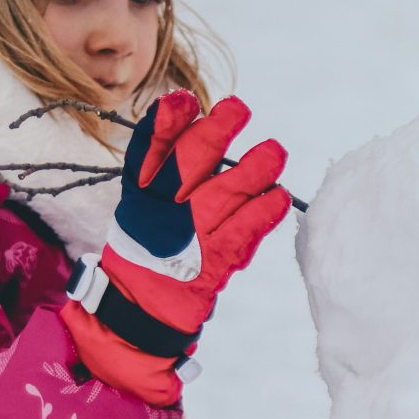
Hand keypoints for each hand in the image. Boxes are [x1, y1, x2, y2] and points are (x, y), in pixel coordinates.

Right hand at [60, 90, 291, 405]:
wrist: (137, 318)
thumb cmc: (150, 255)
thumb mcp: (144, 212)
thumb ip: (167, 174)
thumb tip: (199, 122)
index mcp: (139, 198)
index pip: (147, 154)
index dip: (164, 124)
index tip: (182, 100)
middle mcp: (159, 216)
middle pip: (187, 166)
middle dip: (214, 134)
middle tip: (240, 109)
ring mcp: (185, 241)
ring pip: (221, 197)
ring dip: (251, 170)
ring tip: (275, 151)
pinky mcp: (210, 267)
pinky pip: (240, 235)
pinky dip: (262, 215)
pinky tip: (280, 197)